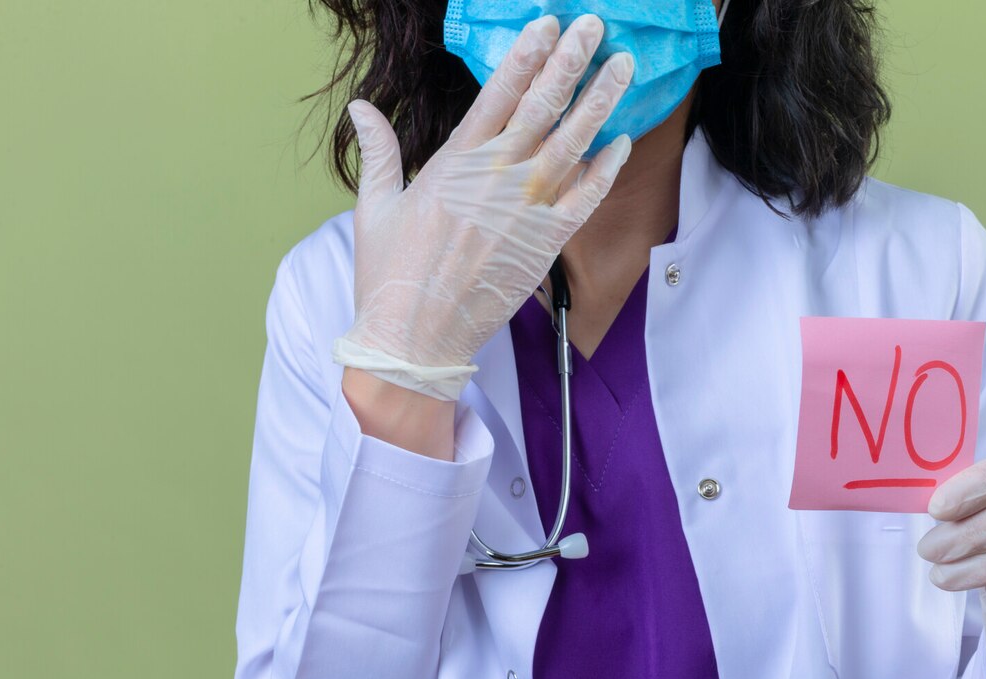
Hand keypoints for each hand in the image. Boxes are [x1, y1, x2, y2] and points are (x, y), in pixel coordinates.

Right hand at [334, 14, 635, 398]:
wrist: (415, 340)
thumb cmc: (391, 277)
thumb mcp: (375, 208)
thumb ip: (379, 152)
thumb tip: (361, 108)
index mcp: (454, 164)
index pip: (497, 94)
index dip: (526, 55)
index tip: (546, 24)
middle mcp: (495, 179)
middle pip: (543, 107)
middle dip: (571, 62)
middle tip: (595, 26)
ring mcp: (525, 211)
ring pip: (572, 144)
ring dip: (600, 101)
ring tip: (623, 67)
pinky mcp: (545, 245)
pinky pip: (584, 200)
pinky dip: (604, 169)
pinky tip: (621, 141)